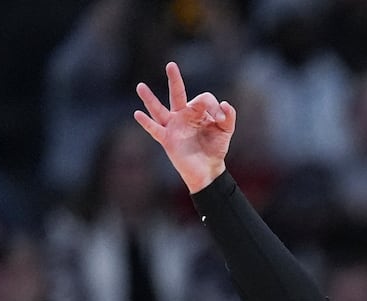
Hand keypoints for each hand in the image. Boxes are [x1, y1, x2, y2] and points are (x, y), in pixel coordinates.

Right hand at [135, 61, 235, 193]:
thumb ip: (228, 117)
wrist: (208, 169)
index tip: (220, 119)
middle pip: (177, 94)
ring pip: (159, 109)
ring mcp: (173, 126)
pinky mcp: (167, 139)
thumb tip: (224, 104)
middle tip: (171, 65)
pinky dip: (146, 123)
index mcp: (196, 110)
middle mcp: (182, 115)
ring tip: (140, 87)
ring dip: (150, 99)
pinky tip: (138, 114)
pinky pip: (155, 129)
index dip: (213, 106)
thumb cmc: (215, 147)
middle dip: (175, 80)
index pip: (203, 98)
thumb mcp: (225, 131)